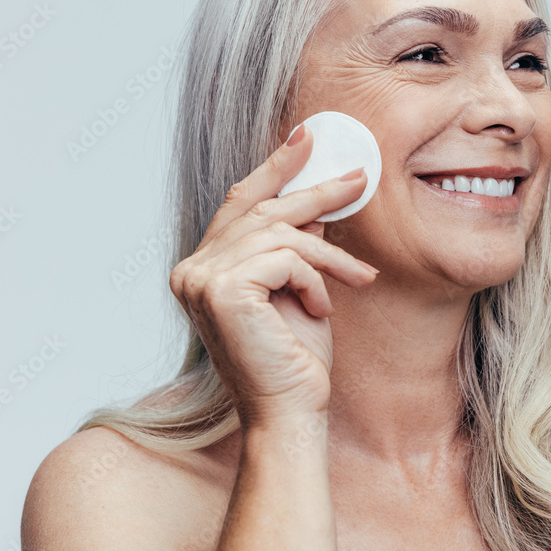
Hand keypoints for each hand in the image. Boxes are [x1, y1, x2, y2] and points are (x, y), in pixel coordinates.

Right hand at [168, 125, 377, 425]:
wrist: (290, 413)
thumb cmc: (294, 359)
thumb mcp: (299, 288)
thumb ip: (296, 245)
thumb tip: (317, 201)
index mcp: (202, 268)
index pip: (239, 202)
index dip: (273, 166)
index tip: (306, 138)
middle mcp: (191, 270)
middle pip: (261, 209)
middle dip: (315, 190)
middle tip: (359, 179)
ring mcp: (200, 279)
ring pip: (280, 232)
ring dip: (329, 253)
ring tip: (359, 277)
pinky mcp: (222, 291)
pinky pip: (285, 258)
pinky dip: (314, 279)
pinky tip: (321, 309)